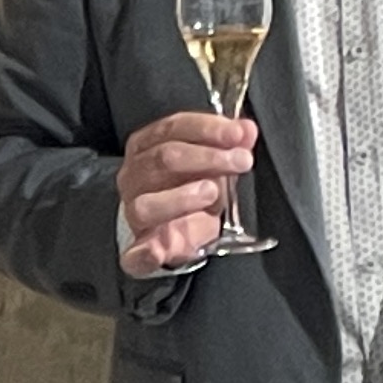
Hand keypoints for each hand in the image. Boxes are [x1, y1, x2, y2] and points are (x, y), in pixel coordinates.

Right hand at [116, 112, 254, 275]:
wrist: (172, 229)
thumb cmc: (188, 188)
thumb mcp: (211, 162)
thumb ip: (228, 145)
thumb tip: (247, 130)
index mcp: (147, 148)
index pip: (172, 128)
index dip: (206, 128)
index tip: (237, 133)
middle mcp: (134, 177)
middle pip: (163, 159)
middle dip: (207, 157)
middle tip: (240, 161)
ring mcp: (134, 214)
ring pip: (146, 205)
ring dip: (181, 197)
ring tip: (212, 192)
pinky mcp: (138, 251)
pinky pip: (135, 254)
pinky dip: (144, 254)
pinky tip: (156, 251)